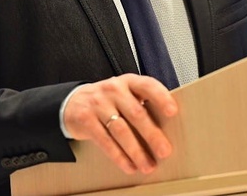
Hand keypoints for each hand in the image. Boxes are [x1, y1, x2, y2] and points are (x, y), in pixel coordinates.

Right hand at [62, 73, 177, 174]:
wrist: (73, 102)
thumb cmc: (108, 101)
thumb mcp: (125, 95)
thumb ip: (142, 105)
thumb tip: (166, 131)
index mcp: (128, 82)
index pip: (147, 85)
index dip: (161, 97)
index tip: (172, 112)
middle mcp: (113, 89)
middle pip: (136, 113)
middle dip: (152, 135)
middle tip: (164, 151)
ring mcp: (98, 103)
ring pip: (121, 130)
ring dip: (136, 151)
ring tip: (147, 165)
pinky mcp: (86, 119)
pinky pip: (104, 140)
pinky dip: (118, 156)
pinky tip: (128, 165)